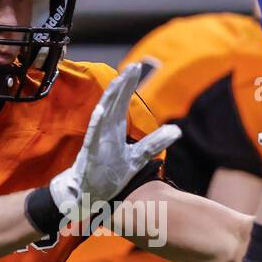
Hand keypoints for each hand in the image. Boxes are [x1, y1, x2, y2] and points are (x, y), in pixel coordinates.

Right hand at [49, 64, 180, 210]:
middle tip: (133, 66)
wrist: (85, 195)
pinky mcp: (90, 154)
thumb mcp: (137, 159)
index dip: (128, 84)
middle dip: (123, 84)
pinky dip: (98, 123)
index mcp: (114, 130)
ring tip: (118, 81)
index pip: (122, 102)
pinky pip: (94, 136)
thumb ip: (155, 143)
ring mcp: (97, 141)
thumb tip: (177, 131)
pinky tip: (102, 110)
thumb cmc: (108, 175)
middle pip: (114, 102)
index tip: (136, 66)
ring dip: (111, 98)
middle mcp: (105, 131)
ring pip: (104, 114)